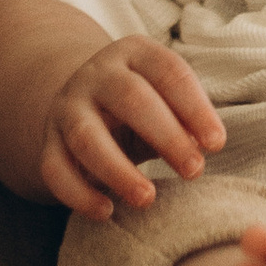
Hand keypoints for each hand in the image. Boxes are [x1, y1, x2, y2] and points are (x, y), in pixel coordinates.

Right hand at [40, 37, 225, 220]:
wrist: (84, 102)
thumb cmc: (142, 107)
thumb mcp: (165, 101)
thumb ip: (185, 119)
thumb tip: (204, 145)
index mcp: (134, 53)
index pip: (168, 71)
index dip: (195, 107)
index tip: (216, 143)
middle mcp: (98, 74)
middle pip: (130, 98)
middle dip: (166, 136)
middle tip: (194, 171)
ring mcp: (68, 107)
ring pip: (87, 136)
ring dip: (118, 170)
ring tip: (148, 198)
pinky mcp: (49, 142)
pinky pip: (56, 169)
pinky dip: (79, 194)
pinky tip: (106, 212)